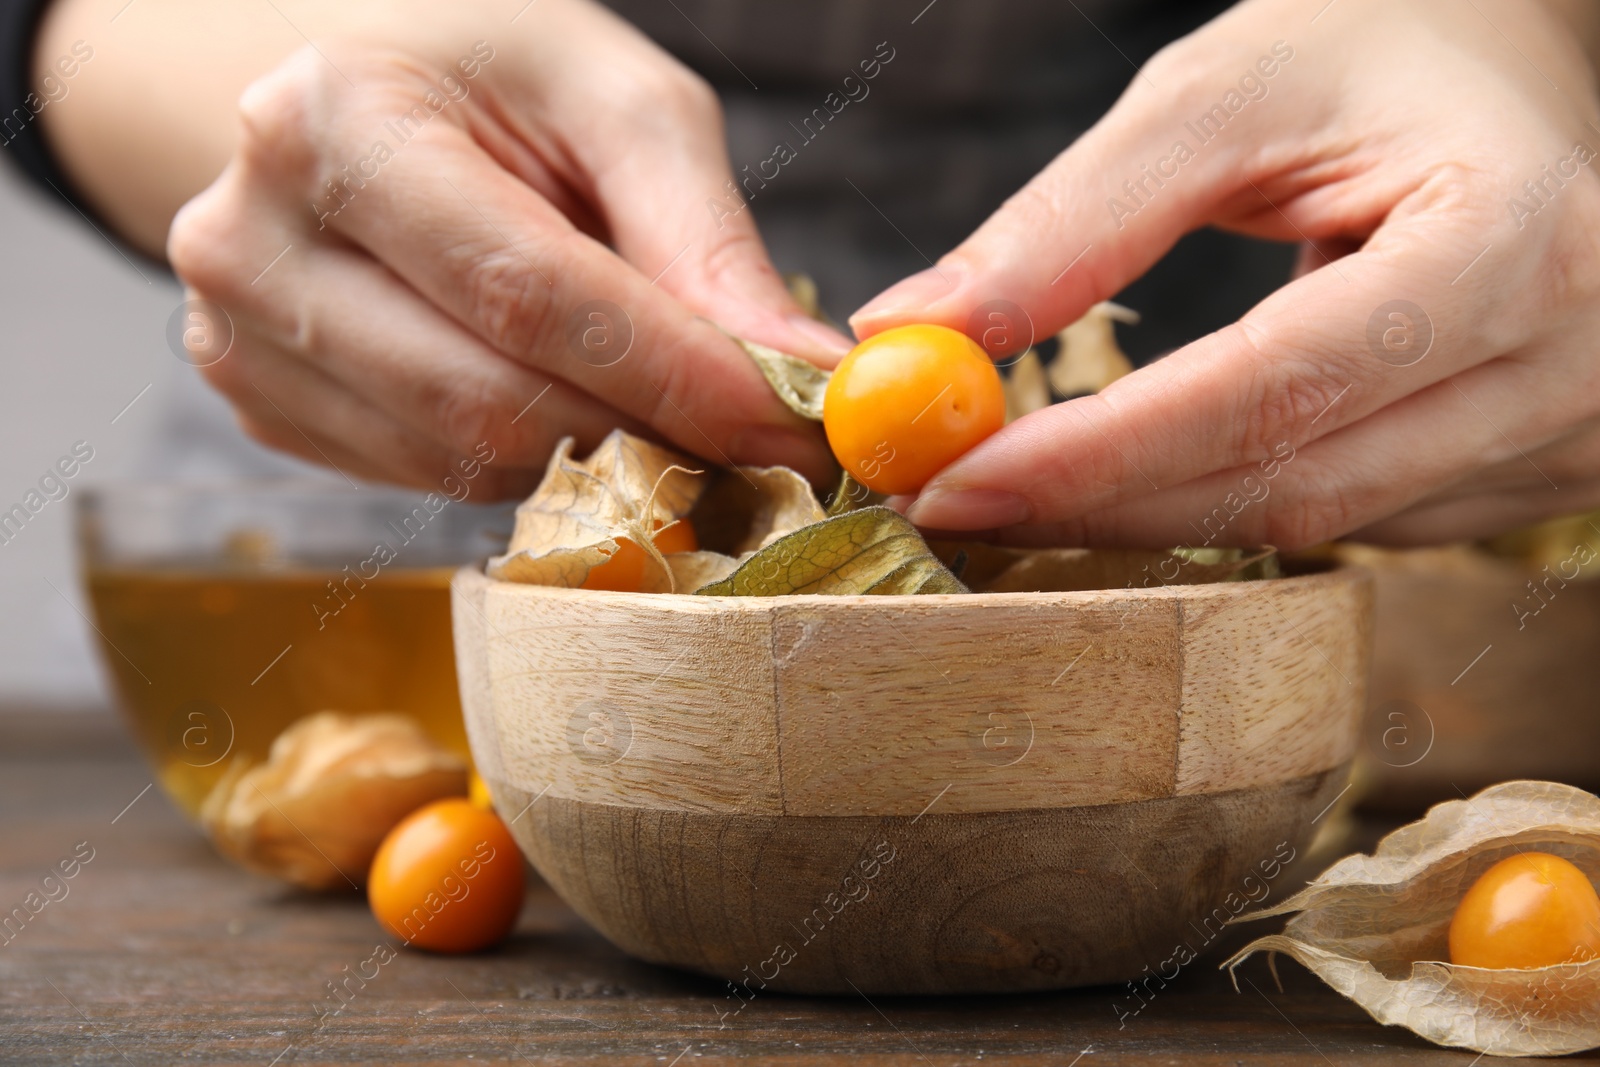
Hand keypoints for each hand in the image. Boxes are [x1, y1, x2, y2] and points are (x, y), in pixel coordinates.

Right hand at [159, 0, 848, 494]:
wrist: (358, 102)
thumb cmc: (491, 82)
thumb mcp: (615, 104)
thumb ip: (703, 237)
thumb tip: (799, 375)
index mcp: (336, 120)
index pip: (526, 291)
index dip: (673, 374)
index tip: (788, 424)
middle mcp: (253, 240)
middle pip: (487, 401)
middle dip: (650, 434)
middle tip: (758, 441)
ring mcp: (242, 341)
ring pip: (463, 463)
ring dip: (597, 459)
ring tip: (669, 410)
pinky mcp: (266, 411)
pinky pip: (432, 480)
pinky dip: (530, 463)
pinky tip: (568, 403)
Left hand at [849, 0, 1599, 547]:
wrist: (1515, 72)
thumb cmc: (1374, 56)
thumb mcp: (1220, 99)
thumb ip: (1071, 223)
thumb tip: (911, 333)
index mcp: (1512, 238)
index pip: (1275, 388)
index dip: (1099, 452)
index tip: (953, 478)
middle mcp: (1571, 356)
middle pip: (1294, 487)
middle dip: (1101, 505)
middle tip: (953, 498)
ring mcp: (1570, 430)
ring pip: (1319, 524)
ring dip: (1156, 515)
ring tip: (1030, 476)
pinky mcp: (1538, 469)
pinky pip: (1359, 523)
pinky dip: (1237, 502)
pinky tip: (1159, 466)